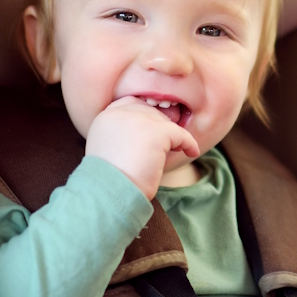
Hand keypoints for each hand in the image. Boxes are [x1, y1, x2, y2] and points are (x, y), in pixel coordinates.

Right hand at [85, 95, 199, 199]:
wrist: (110, 193)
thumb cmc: (111, 181)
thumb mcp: (109, 150)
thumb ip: (122, 135)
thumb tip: (148, 135)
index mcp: (105, 117)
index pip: (130, 103)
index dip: (146, 115)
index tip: (154, 131)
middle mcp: (119, 114)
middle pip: (150, 111)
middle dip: (161, 127)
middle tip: (169, 143)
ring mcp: (138, 120)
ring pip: (164, 122)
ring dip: (173, 136)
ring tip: (179, 149)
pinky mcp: (155, 132)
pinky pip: (180, 134)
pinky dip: (189, 143)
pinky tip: (192, 152)